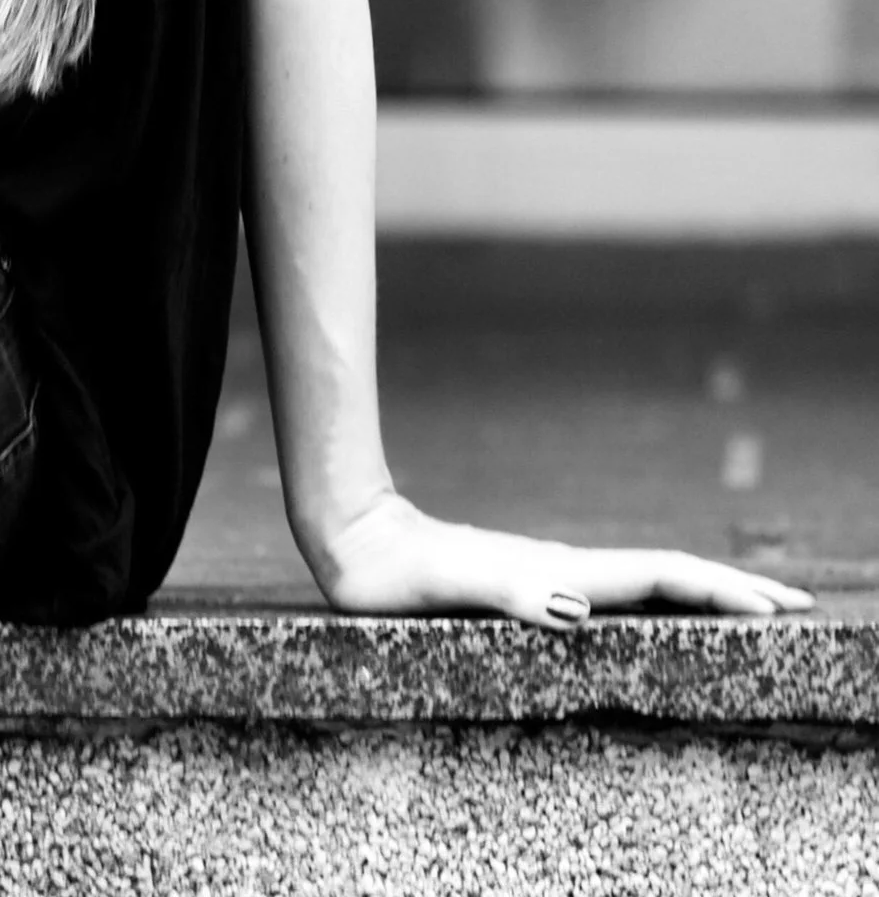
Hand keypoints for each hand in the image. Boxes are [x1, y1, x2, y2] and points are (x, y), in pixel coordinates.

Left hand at [309, 489, 812, 624]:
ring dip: (698, 592)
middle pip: (663, 575)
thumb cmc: (395, 574)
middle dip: (730, 589)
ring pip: (640, 581)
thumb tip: (577, 608)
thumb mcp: (446, 585)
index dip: (717, 591)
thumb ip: (507, 593)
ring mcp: (547, 576)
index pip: (656, 578)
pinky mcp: (526, 586)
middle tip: (795, 604)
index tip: (776, 607)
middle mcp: (561, 572)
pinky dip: (652, 599)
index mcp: (558, 573)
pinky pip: (608, 593)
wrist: (354, 540)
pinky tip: (654, 609)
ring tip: (746, 605)